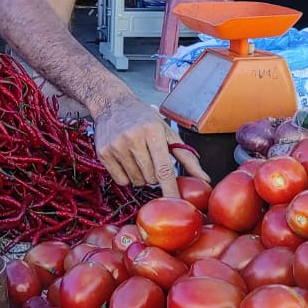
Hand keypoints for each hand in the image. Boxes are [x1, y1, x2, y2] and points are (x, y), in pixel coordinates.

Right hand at [89, 93, 204, 195]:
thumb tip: (204, 178)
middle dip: (154, 175)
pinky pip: (121, 180)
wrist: (112, 103)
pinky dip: (126, 177)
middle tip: (150, 159)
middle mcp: (133, 138)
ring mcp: (116, 146)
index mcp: (152, 132)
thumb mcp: (166, 131)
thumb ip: (186, 156)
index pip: (164, 168)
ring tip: (137, 157)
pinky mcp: (103, 153)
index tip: (175, 204)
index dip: (170, 189)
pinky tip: (125, 160)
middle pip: (150, 178)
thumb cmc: (143, 118)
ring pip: (136, 181)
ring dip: (141, 176)